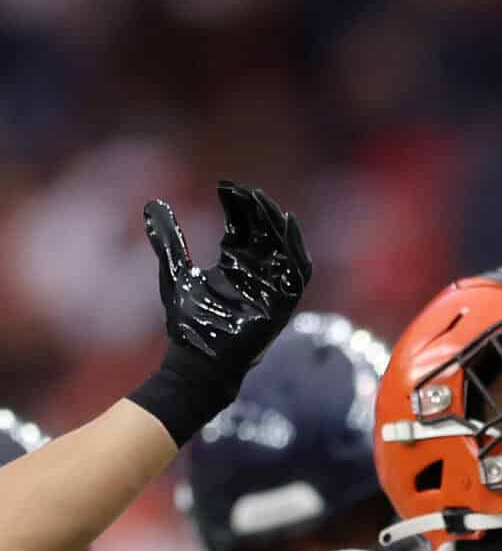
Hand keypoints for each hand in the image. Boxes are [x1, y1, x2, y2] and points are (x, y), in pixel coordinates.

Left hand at [126, 182, 313, 444]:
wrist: (196, 364)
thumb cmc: (187, 325)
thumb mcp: (174, 272)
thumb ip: (168, 240)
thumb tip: (152, 203)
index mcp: (236, 266)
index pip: (244, 227)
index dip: (239, 205)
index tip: (226, 186)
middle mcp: (258, 274)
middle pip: (266, 232)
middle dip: (259, 208)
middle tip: (244, 190)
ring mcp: (272, 289)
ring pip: (284, 247)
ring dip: (276, 222)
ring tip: (261, 202)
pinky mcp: (283, 305)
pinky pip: (298, 273)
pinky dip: (296, 249)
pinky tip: (286, 226)